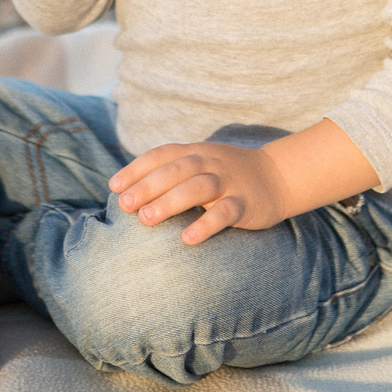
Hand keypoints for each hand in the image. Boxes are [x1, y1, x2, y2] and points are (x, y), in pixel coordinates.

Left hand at [109, 141, 289, 245]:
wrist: (278, 176)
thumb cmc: (227, 176)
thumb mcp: (201, 165)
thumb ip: (172, 173)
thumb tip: (130, 193)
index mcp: (195, 153)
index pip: (161, 155)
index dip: (136, 169)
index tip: (113, 187)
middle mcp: (209, 163)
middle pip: (176, 170)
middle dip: (147, 186)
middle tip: (124, 206)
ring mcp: (229, 182)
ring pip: (198, 187)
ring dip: (170, 201)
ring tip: (146, 219)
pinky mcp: (246, 202)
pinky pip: (225, 212)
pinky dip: (206, 224)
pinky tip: (188, 239)